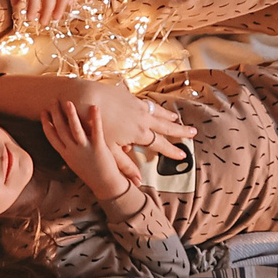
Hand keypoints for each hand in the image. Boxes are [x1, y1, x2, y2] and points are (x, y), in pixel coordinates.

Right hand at [43, 100, 140, 203]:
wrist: (105, 185)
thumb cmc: (91, 173)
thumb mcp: (75, 162)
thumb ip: (70, 149)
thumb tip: (65, 138)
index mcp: (66, 155)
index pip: (52, 137)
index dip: (46, 123)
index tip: (43, 111)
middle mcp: (73, 152)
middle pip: (61, 130)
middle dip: (56, 114)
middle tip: (53, 100)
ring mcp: (85, 150)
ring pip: (75, 130)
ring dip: (71, 115)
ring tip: (68, 102)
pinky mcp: (99, 148)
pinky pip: (96, 131)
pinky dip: (95, 118)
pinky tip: (94, 107)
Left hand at [61, 79, 193, 160]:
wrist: (83, 97)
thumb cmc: (93, 125)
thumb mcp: (108, 150)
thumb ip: (124, 165)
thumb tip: (137, 183)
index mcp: (139, 133)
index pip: (161, 144)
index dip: (173, 151)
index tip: (183, 155)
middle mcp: (143, 118)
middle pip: (166, 126)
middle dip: (180, 131)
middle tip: (193, 132)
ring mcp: (137, 105)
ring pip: (158, 112)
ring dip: (169, 116)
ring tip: (177, 118)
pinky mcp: (129, 95)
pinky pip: (148, 102)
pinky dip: (156, 106)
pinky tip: (155, 107)